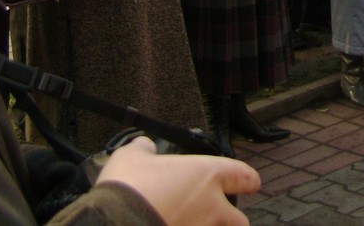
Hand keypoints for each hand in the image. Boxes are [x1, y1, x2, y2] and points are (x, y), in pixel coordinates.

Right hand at [97, 136, 259, 225]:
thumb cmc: (128, 187)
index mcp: (208, 175)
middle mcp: (212, 206)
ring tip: (196, 224)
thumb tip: (145, 146)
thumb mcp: (133, 156)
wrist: (113, 223)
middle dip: (232, 220)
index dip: (247, 179)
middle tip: (219, 215)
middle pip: (239, 219)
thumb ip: (144, 149)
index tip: (251, 182)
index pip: (243, 175)